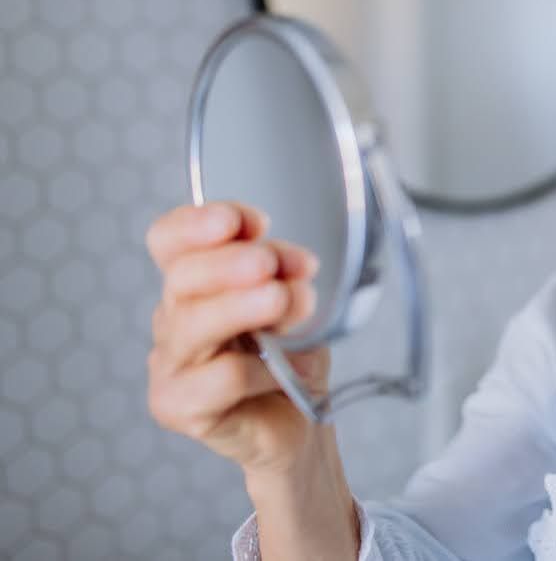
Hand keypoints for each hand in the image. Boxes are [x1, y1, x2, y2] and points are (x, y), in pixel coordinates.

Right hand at [145, 201, 331, 481]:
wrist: (298, 419)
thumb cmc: (288, 354)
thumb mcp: (293, 299)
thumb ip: (283, 274)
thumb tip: (290, 266)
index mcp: (194, 281)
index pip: (169, 239)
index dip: (199, 223)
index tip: (253, 222)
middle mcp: (174, 317)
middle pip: (181, 277)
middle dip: (230, 263)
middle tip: (270, 264)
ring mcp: (170, 363)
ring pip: (193, 325)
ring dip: (243, 307)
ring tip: (286, 302)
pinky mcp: (177, 406)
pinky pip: (220, 378)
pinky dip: (261, 369)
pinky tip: (285, 372)